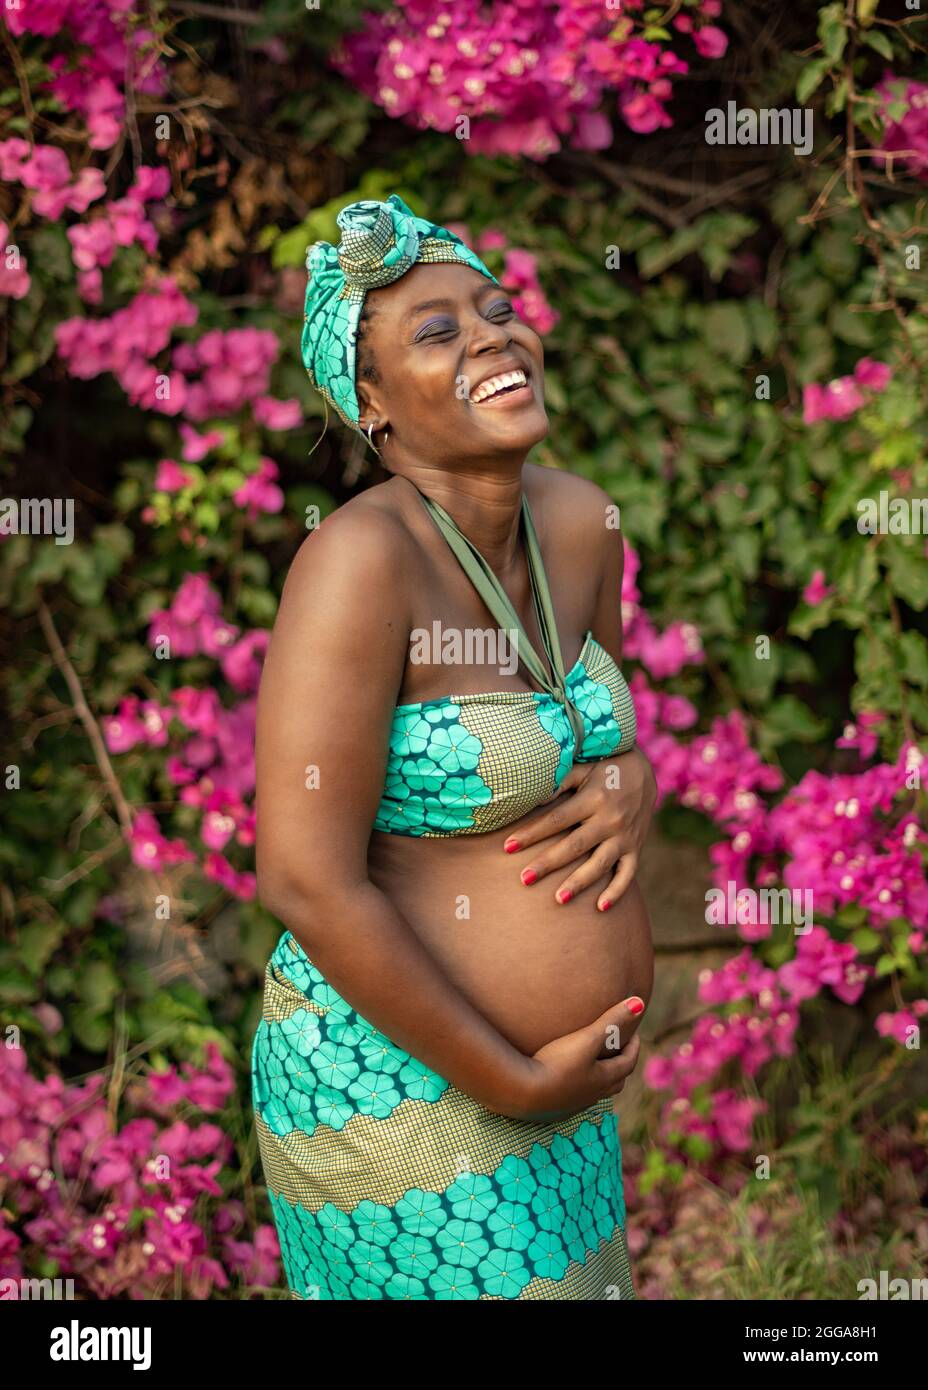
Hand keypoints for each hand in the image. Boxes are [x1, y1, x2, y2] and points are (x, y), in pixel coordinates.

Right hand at [496, 996, 644, 1122]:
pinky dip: (579, 1085)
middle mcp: (592, 1095)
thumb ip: (611, 1021)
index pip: (628, 1063)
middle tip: (618, 1048)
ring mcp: (573, 1104)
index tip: (633, 1033)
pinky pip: (574, 1096)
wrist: (523, 1093)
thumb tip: (640, 1003)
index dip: (633, 1046)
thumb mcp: (587, 1039)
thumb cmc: (558, 1064)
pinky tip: (566, 1077)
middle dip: (620, 1064)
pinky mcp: (555, 1108)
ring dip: (599, 1077)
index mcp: (604, 1079)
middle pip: (615, 1081)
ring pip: (595, 1090)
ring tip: (593, 1062)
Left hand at [503, 747, 656, 910]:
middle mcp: (610, 819)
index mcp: (593, 798)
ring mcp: (625, 836)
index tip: (508, 846)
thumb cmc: (603, 770)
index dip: (532, 833)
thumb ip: (558, 783)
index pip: (557, 819)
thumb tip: (530, 799)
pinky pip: (628, 873)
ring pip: (600, 864)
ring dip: (579, 882)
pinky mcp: (636, 847)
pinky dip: (617, 891)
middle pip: (575, 846)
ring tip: (557, 899)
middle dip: (549, 863)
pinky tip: (600, 908)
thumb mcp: (582, 768)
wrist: (644, 772)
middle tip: (524, 879)